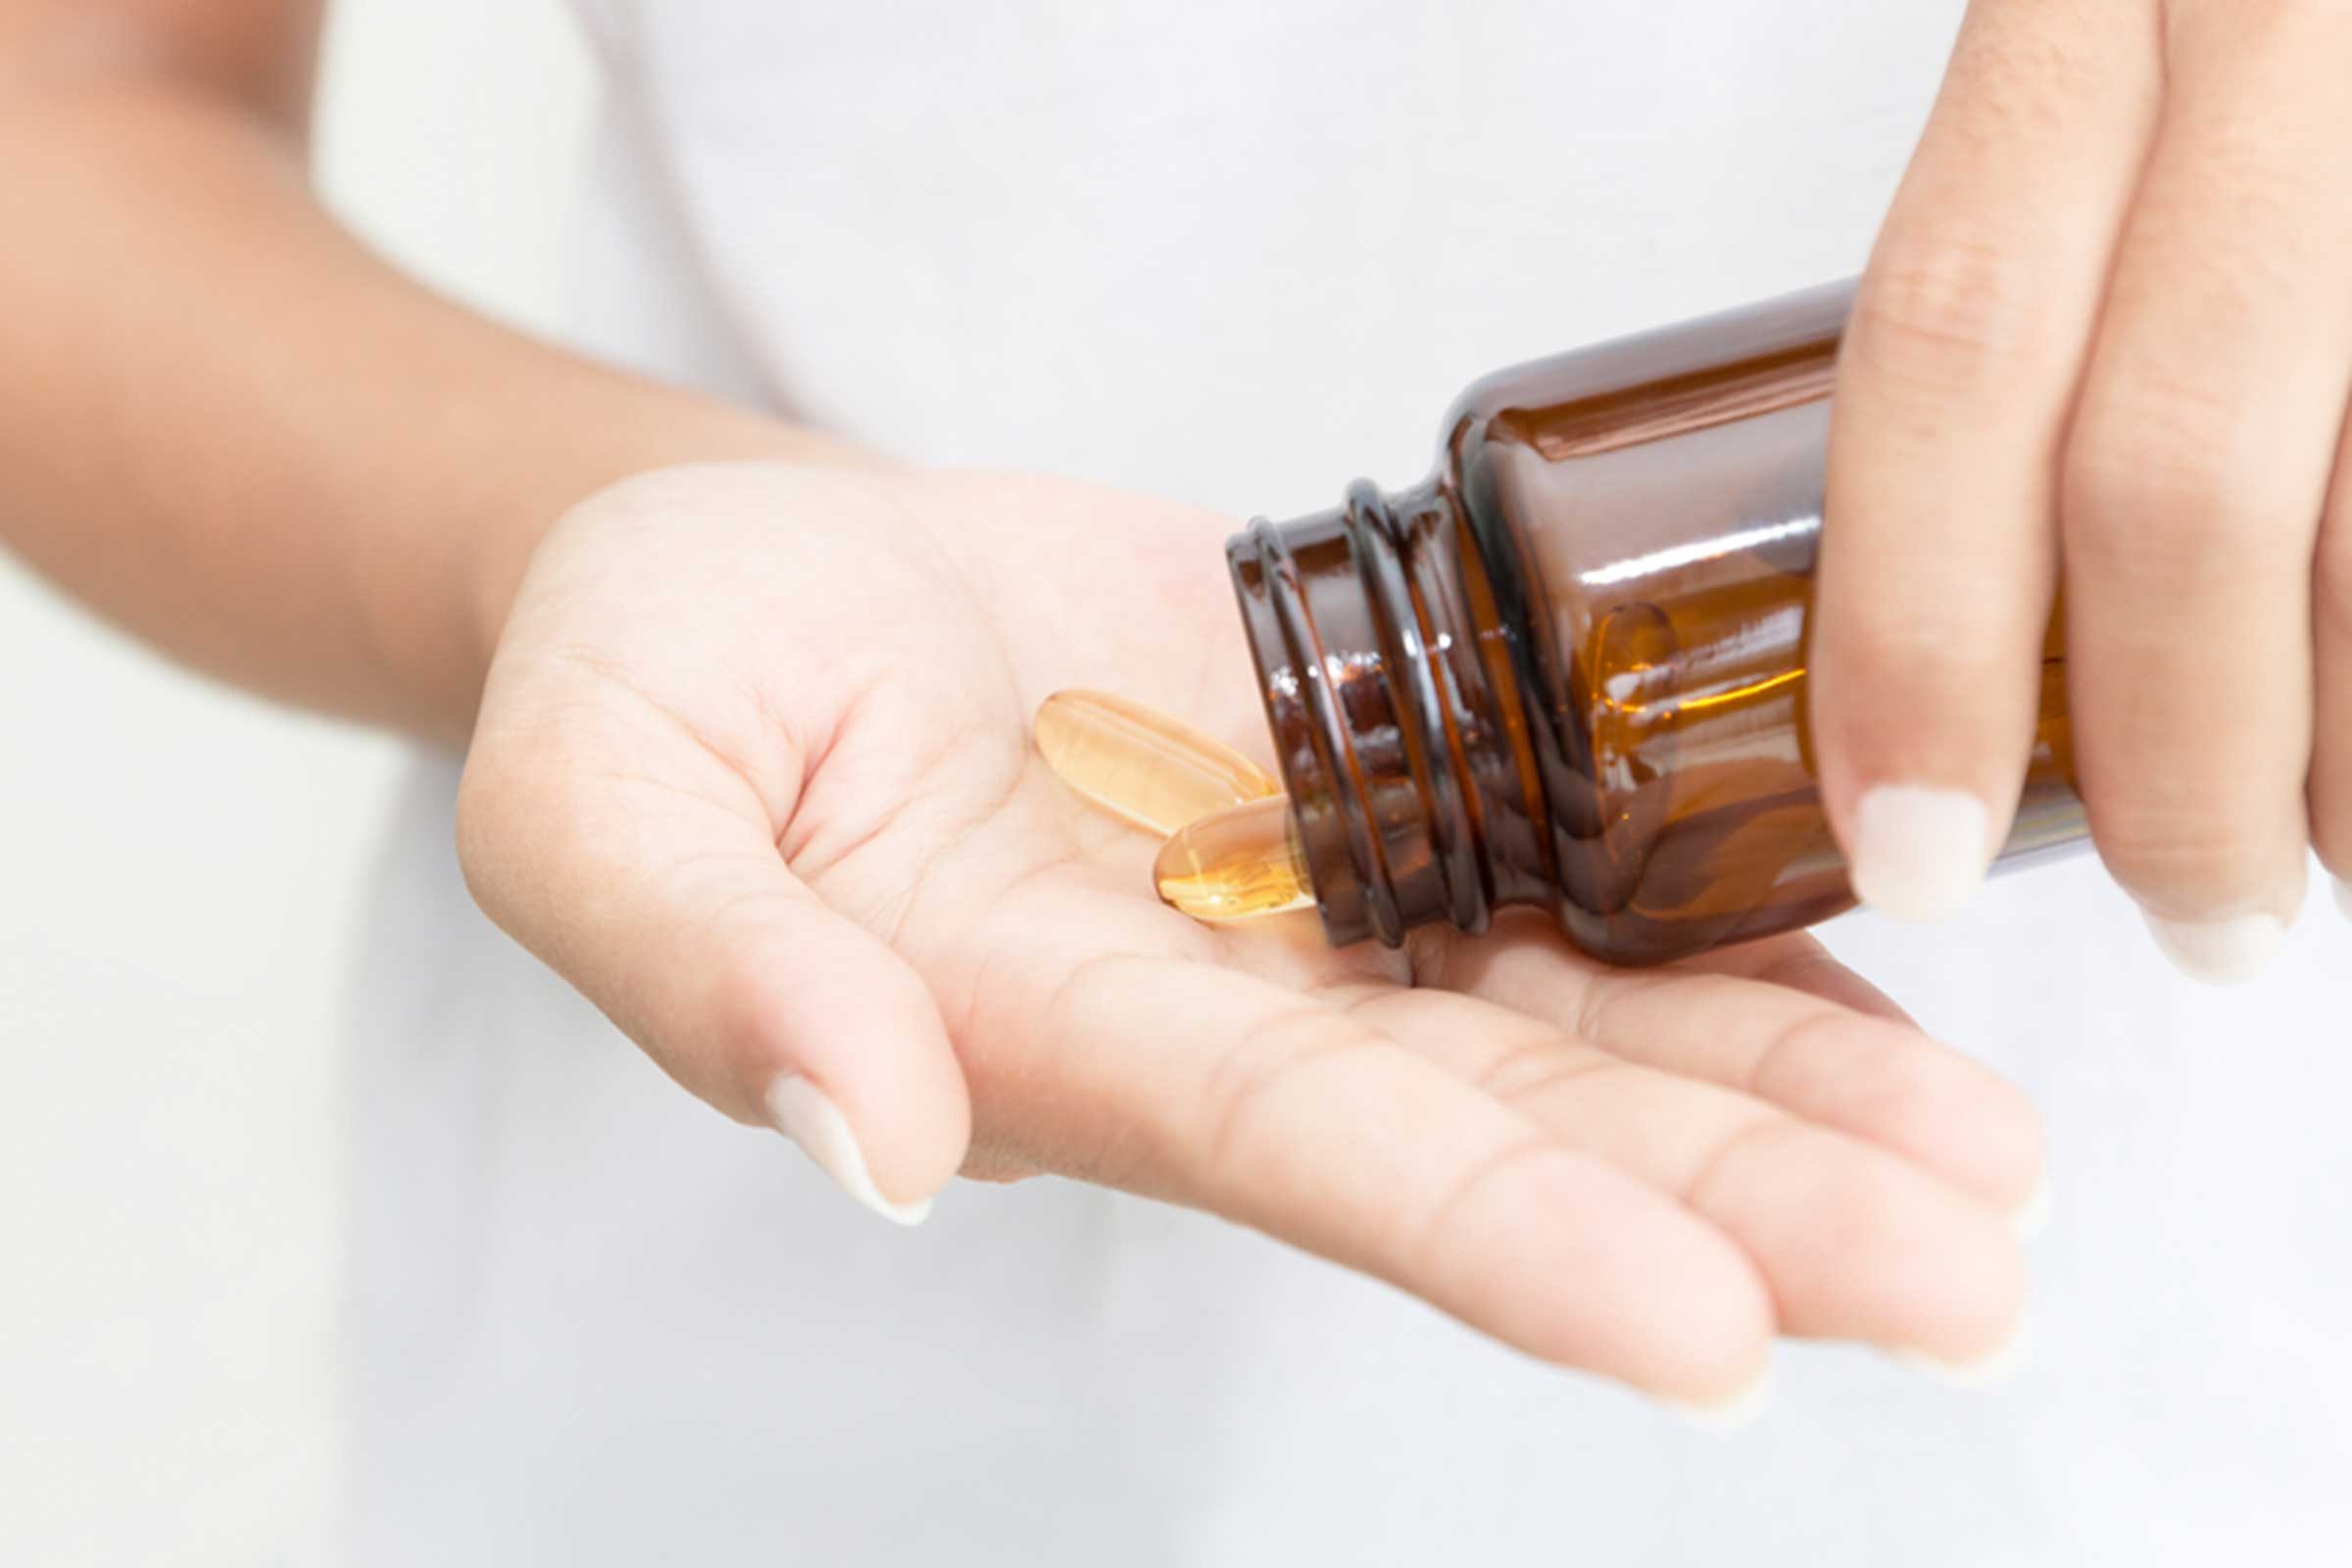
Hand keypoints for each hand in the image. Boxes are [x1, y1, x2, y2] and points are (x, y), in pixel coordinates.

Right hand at [459, 461, 2044, 1409]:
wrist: (760, 578)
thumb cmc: (648, 679)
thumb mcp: (594, 798)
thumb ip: (704, 968)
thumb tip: (864, 1136)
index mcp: (1039, 1038)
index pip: (1290, 1154)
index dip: (1493, 1236)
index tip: (1709, 1332)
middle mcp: (1209, 1008)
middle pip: (1490, 1121)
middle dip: (1724, 1205)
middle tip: (1959, 1277)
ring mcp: (1299, 899)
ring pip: (1563, 1015)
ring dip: (1775, 1089)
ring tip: (1984, 1172)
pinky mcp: (1354, 778)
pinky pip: (1551, 873)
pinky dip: (1708, 929)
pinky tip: (1866, 975)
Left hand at [1817, 0, 2349, 977]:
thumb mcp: (2118, 43)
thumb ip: (2056, 248)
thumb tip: (1991, 602)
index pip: (1945, 350)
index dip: (1914, 630)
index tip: (1906, 838)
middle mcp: (2275, 31)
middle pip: (2176, 465)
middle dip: (2171, 751)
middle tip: (2189, 917)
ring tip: (2329, 863)